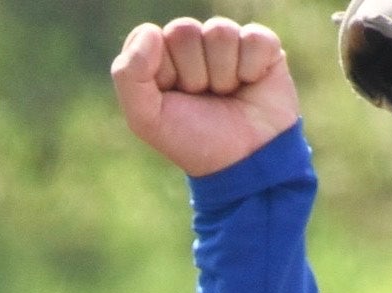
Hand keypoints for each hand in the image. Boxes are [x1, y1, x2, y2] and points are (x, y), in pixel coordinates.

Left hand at [111, 18, 298, 177]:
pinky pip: (252, 38)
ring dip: (222, 74)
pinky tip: (250, 85)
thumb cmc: (193, 140)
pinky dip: (250, 69)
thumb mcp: (146, 118)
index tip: (172, 97)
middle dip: (192, 74)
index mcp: (160, 55)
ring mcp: (228, 40)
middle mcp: (193, 42)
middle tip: (202, 97)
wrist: (243, 162)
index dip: (161, 71)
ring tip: (226, 94)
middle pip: (183, 30)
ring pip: (219, 32)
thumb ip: (129, 75)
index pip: (149, 37)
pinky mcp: (262, 44)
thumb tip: (150, 31)